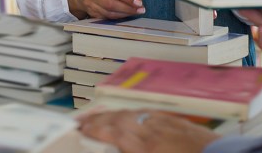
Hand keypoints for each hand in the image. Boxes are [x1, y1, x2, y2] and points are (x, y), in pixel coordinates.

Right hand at [67, 0, 143, 19]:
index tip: (139, 0)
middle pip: (110, 3)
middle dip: (128, 7)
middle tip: (141, 8)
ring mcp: (89, 4)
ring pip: (109, 12)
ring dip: (125, 13)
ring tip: (137, 12)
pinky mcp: (91, 13)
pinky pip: (107, 17)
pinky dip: (119, 17)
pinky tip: (127, 14)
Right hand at [79, 109, 221, 152]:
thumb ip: (134, 149)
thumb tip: (120, 145)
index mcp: (148, 146)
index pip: (114, 132)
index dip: (95, 128)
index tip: (81, 128)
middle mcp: (155, 130)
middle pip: (120, 119)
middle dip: (99, 119)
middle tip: (82, 120)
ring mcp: (168, 123)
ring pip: (134, 113)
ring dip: (114, 114)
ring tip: (101, 116)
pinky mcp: (180, 122)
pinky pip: (151, 113)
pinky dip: (135, 112)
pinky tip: (132, 115)